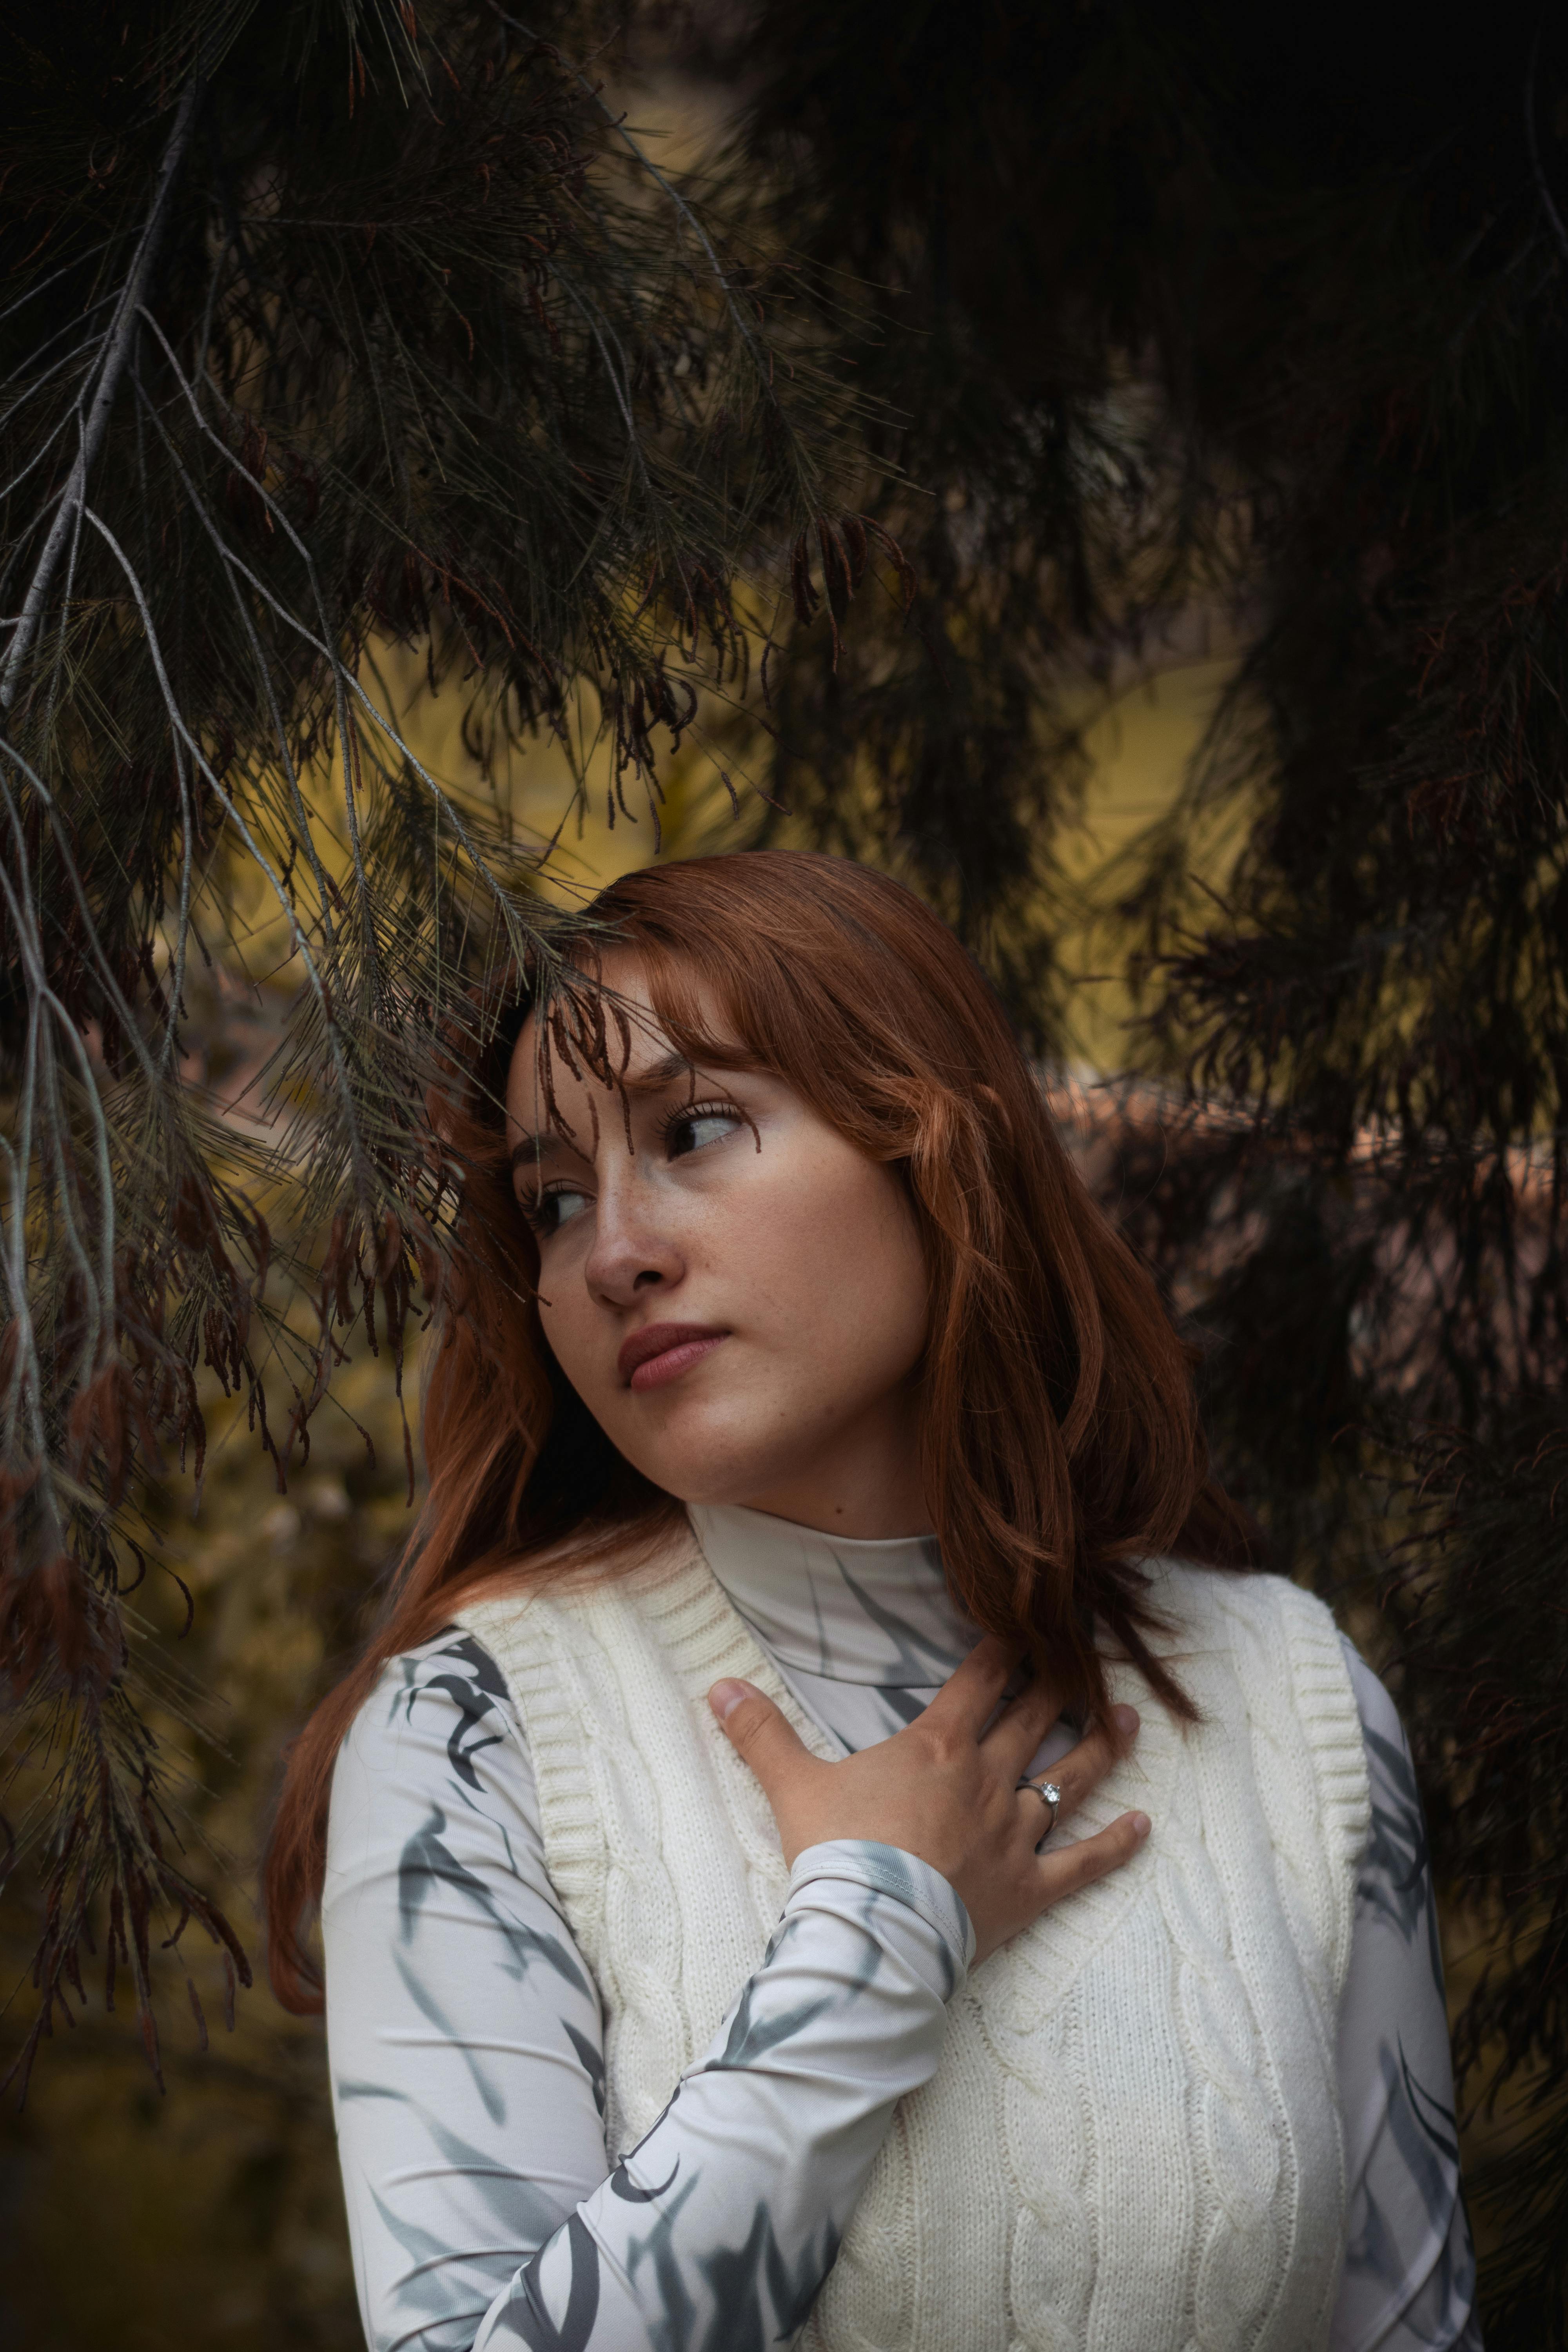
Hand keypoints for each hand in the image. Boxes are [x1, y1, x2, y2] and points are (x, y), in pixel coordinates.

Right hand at [708, 1636, 1149, 1964]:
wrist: (871, 1932)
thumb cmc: (836, 1854)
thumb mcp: (792, 1786)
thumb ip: (760, 1733)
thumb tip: (716, 1686)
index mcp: (939, 1746)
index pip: (982, 1679)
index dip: (1008, 1646)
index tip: (1032, 1618)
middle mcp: (988, 1779)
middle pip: (1036, 1719)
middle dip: (1065, 1683)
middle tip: (1091, 1654)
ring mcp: (1015, 1834)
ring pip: (1071, 1780)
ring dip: (1102, 1747)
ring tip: (1129, 1718)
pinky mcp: (1031, 1889)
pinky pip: (1085, 1863)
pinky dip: (1118, 1846)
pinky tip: (1145, 1827)